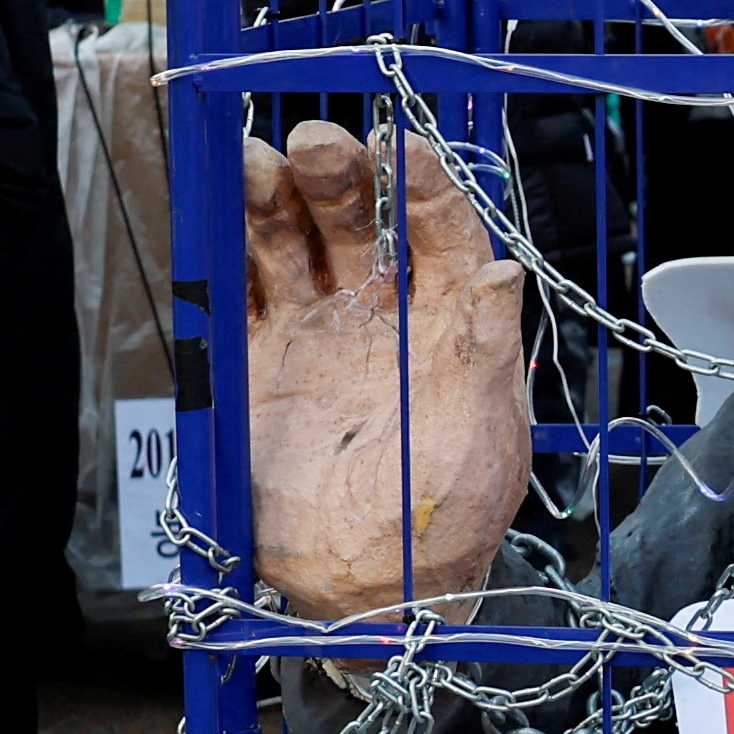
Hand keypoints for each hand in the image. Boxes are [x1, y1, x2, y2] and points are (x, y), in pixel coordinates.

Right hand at [240, 120, 531, 619]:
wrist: (371, 589)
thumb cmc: (446, 519)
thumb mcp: (484, 437)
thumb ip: (485, 352)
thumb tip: (503, 271)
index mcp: (448, 320)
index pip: (440, 230)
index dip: (421, 185)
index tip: (400, 148)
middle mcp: (383, 313)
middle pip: (362, 222)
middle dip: (342, 177)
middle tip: (320, 144)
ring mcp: (320, 330)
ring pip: (297, 240)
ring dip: (283, 194)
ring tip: (263, 160)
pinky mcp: (263, 360)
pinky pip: (244, 287)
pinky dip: (234, 242)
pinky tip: (230, 198)